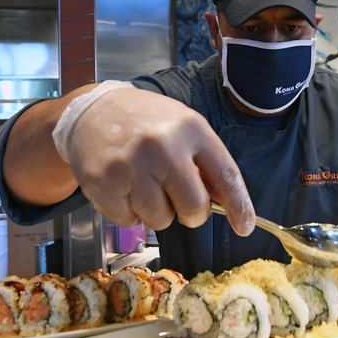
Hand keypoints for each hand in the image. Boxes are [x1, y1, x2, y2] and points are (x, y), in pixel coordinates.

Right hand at [65, 87, 254, 233]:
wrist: (93, 110)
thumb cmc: (146, 122)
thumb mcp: (185, 127)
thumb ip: (206, 163)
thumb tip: (225, 203)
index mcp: (191, 129)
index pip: (226, 176)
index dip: (239, 207)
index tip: (244, 226)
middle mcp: (163, 146)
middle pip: (193, 207)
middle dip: (191, 213)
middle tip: (178, 199)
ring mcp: (131, 165)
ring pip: (160, 220)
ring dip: (157, 212)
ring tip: (145, 184)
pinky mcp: (104, 182)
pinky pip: (129, 221)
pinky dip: (129, 212)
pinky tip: (124, 186)